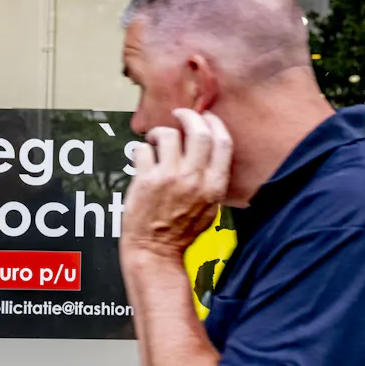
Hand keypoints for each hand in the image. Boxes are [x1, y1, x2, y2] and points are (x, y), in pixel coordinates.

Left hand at [121, 109, 232, 265]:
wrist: (155, 251)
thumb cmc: (180, 232)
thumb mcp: (210, 208)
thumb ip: (212, 180)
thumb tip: (209, 150)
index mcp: (214, 186)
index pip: (223, 142)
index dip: (214, 123)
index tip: (206, 117)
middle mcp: (194, 180)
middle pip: (199, 132)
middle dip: (189, 116)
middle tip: (179, 115)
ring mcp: (169, 179)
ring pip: (168, 135)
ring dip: (160, 132)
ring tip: (156, 140)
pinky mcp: (146, 181)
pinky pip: (143, 149)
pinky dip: (141, 149)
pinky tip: (142, 157)